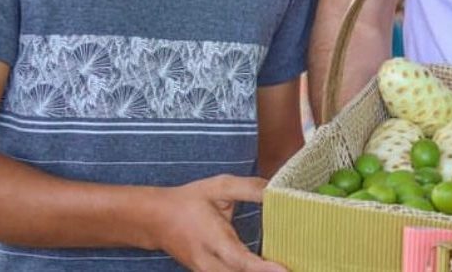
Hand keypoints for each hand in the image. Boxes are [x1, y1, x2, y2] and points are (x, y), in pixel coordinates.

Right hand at [150, 175, 286, 271]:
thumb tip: (276, 191)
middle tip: (295, 269)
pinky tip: (269, 268)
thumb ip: (248, 188)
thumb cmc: (189, 201)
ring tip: (288, 268)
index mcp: (212, 238)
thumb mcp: (218, 187)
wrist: (155, 220)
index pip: (239, 259)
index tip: (284, 270)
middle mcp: (208, 262)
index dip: (261, 268)